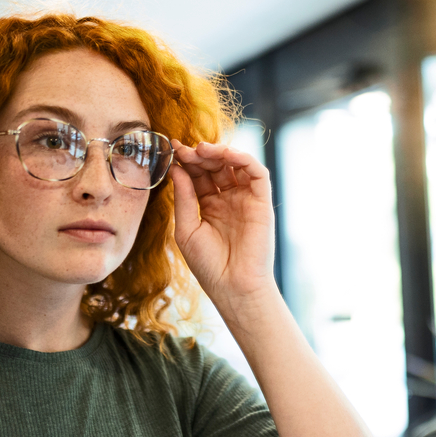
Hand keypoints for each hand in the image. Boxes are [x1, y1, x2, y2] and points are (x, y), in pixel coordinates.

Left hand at [169, 141, 275, 304]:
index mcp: (210, 206)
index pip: (199, 175)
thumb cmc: (209, 265)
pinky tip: (226, 154)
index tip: (173, 149)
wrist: (233, 287)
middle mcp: (229, 199)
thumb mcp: (187, 229)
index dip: (187, 161)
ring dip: (220, 152)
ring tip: (202, 149)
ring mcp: (246, 199)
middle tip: (185, 149)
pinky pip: (257, 173)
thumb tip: (177, 169)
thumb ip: (184, 198)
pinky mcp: (262, 202)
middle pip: (216, 166)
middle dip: (200, 154)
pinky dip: (243, 158)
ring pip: (236, 165)